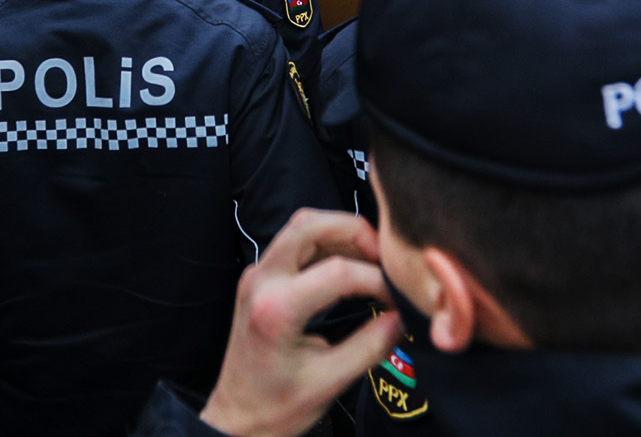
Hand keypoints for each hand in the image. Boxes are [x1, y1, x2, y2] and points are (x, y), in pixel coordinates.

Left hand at [198, 210, 402, 436]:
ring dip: (341, 234)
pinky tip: (352, 266)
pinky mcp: (260, 279)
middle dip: (355, 229)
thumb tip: (403, 316)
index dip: (377, 280)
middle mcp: (261, 282)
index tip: (399, 297)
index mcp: (276, 309)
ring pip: (301, 227)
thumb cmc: (277, 407)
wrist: (237, 418)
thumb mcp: (330, 382)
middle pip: (309, 223)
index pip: (338, 271)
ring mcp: (257, 276)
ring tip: (374, 260)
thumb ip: (370, 346)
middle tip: (386, 255)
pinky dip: (327, 245)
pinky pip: (295, 244)